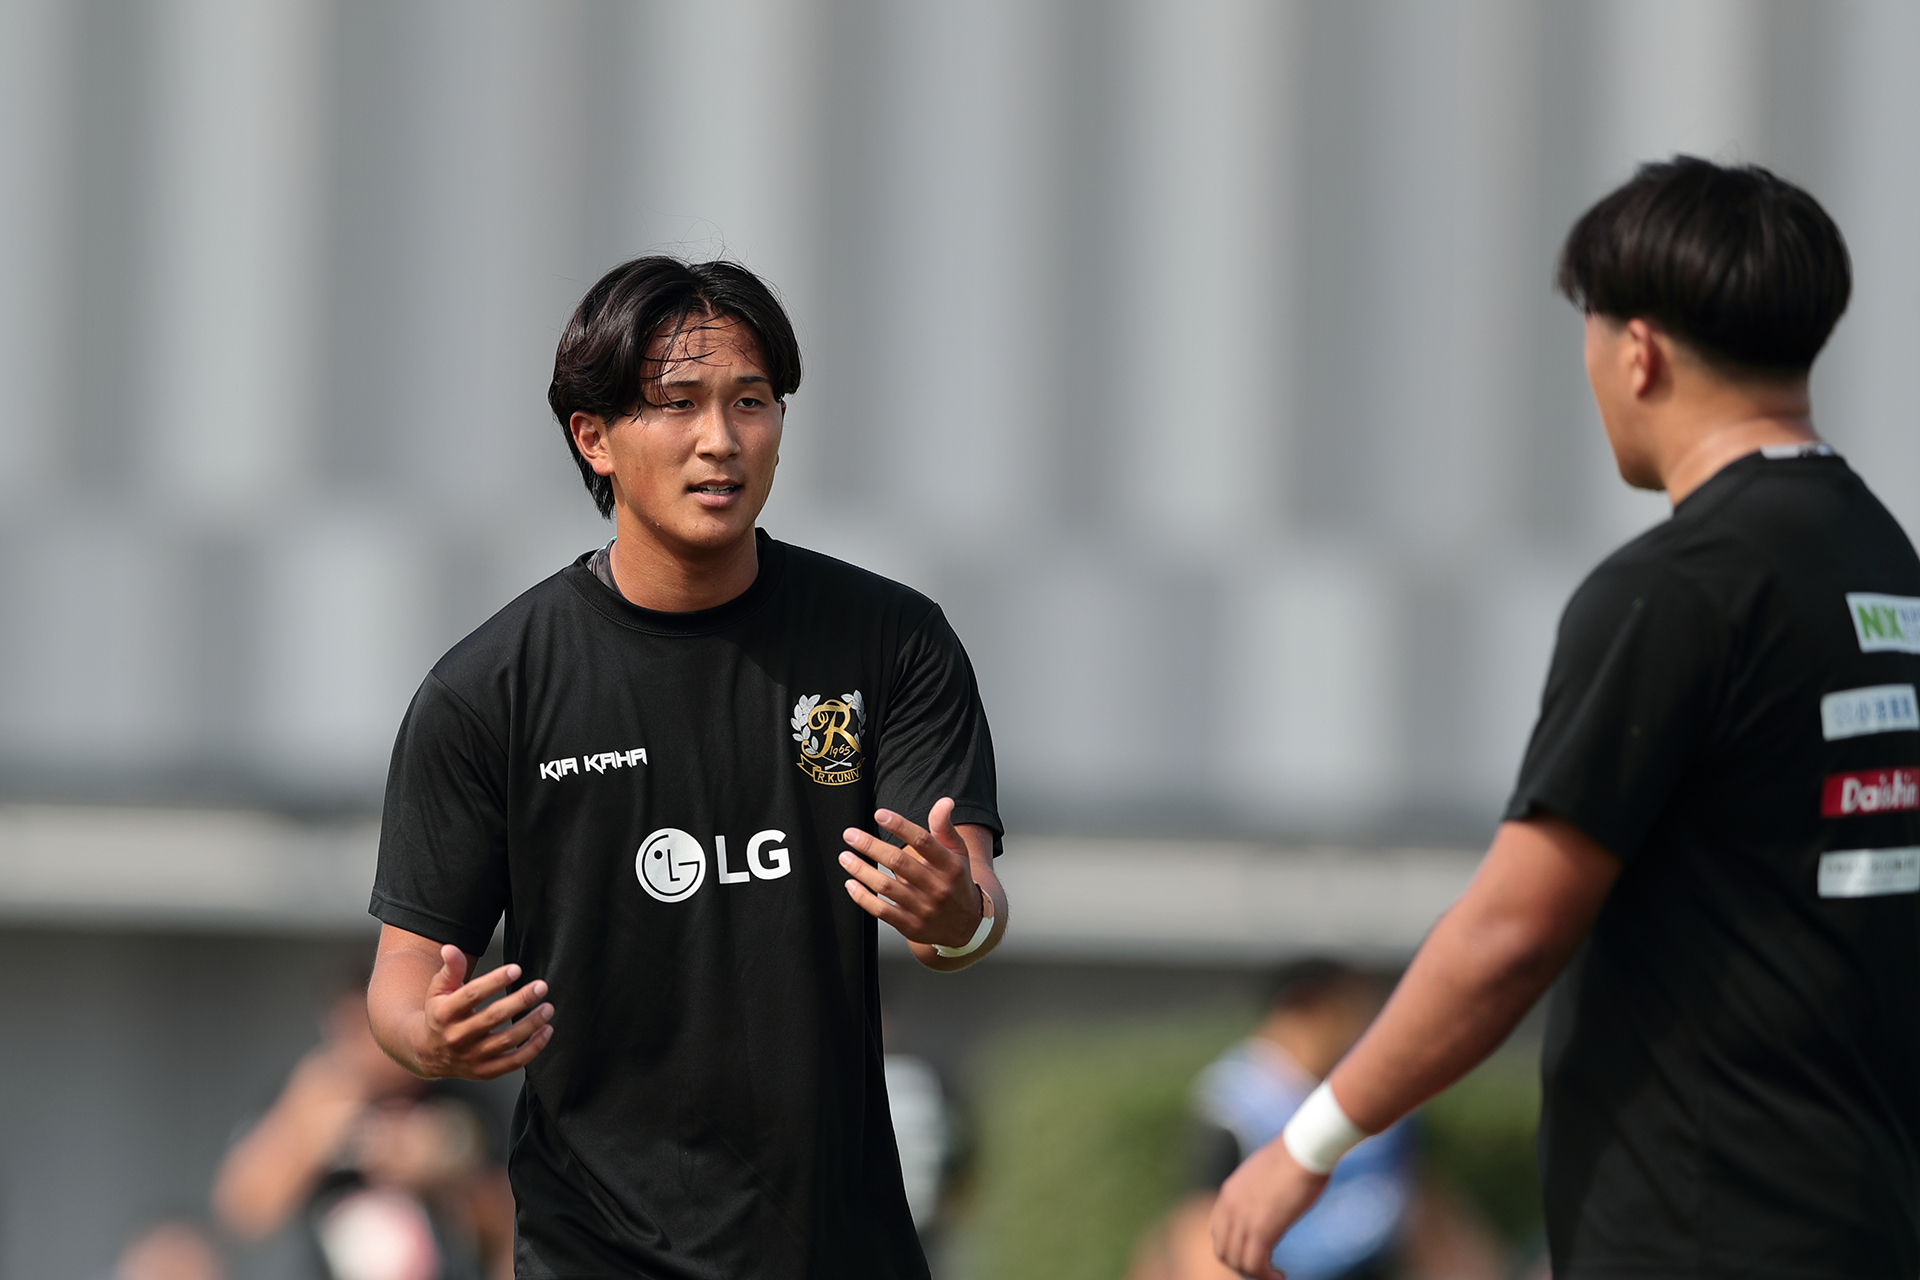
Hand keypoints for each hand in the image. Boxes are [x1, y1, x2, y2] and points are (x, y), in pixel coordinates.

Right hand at [409, 945, 553, 1080]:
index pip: (471, 995)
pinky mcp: (484, 1072)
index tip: (516, 969)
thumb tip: (450, 948)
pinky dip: (533, 1049)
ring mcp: (471, 1057)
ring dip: (531, 1024)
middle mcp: (457, 1037)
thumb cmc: (438, 1014)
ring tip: (547, 1008)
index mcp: (444, 1014)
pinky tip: (545, 1031)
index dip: (495, 981)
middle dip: (520, 1001)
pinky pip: (513, 1062)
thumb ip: (450, 969)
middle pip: (493, 1017)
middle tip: (541, 986)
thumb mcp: (438, 990)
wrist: (427, 1052)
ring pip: (506, 1041)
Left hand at [839, 798, 984, 948]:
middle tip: (851, 835)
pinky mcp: (910, 926)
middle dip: (870, 846)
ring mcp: (923, 908)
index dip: (900, 826)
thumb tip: (944, 802)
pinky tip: (851, 884)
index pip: (923, 841)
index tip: (879, 814)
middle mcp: (936, 887)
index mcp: (949, 866)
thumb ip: (945, 827)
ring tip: (845, 857)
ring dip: (861, 870)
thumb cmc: (957, 883)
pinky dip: (863, 898)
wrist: (965, 926)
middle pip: (899, 862)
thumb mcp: (958, 854)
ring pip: (886, 887)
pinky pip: (881, 911)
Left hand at [1210, 1135, 1328, 1278]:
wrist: (1304, 1148)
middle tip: (1263, 1269)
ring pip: (1238, 1262)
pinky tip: (1281, 1276)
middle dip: (1241, 1265)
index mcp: (1228, 1192)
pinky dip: (1267, 1276)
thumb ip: (1257, 1193)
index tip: (1251, 1254)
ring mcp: (1243, 1218)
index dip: (1232, 1248)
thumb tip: (1267, 1207)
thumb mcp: (1263, 1175)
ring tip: (1274, 1275)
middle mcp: (1229, 1206)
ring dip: (1256, 1273)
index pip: (1217, 1231)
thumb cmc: (1294, 1157)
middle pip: (1223, 1250)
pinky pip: (1256, 1265)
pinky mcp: (1262, 1229)